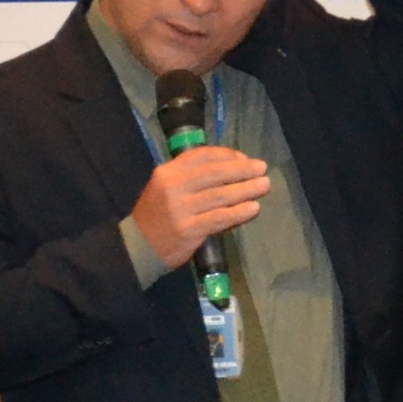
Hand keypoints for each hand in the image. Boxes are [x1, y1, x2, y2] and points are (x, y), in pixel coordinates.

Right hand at [131, 142, 267, 270]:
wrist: (139, 246)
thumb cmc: (158, 214)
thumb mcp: (166, 187)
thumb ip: (192, 178)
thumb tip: (231, 169)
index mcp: (168, 172)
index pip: (202, 156)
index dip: (227, 155)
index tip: (245, 159)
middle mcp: (173, 187)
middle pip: (214, 174)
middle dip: (242, 170)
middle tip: (262, 169)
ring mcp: (180, 209)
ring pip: (220, 195)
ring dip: (246, 190)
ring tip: (264, 186)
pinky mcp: (188, 230)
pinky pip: (219, 218)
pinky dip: (238, 212)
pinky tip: (253, 208)